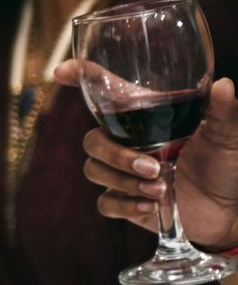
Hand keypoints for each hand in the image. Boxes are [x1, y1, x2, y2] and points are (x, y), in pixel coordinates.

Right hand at [52, 66, 237, 250]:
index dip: (81, 77)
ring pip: (94, 170)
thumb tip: (223, 85)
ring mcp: (122, 173)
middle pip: (92, 139)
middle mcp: (128, 142)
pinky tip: (152, 205)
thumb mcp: (228, 137)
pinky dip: (126, 204)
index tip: (62, 71)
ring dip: (125, 181)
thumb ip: (223, 112)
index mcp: (146, 118)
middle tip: (152, 168)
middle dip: (116, 155)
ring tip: (161, 190)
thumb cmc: (225, 166)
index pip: (106, 91)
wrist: (226, 213)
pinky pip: (105, 202)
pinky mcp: (124, 202)